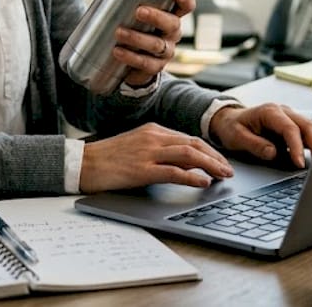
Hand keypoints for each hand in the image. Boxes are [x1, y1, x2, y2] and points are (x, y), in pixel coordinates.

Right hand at [79, 122, 233, 191]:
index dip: (209, 151)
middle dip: (215, 157)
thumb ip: (159, 150)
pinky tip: (203, 182)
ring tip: (223, 175)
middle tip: (229, 170)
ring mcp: (148, 152)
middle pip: (194, 143)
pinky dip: (192, 176)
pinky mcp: (142, 169)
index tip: (220, 161)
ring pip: (189, 154)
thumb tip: (185, 163)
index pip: (189, 138)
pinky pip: (173, 171)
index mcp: (153, 130)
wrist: (83, 163)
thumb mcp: (137, 146)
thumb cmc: (108, 158)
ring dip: (211, 165)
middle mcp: (153, 137)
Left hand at [111, 0, 196, 86]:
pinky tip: (117, 51)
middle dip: (156, 17)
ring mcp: (165, 51)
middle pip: (172, 24)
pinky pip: (146, 63)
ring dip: (137, 38)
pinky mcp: (154, 67)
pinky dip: (130, 57)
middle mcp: (172, 33)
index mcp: (170, 14)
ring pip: (157, 45)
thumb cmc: (134, 25)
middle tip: (138, 11)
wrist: (129, 59)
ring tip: (118, 32)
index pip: (186, 6)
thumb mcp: (130, 5)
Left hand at [208, 103, 311, 168]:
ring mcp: (292, 117)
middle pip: (308, 126)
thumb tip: (273, 153)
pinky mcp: (296, 125)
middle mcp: (284, 112)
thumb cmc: (233, 127)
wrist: (231, 119)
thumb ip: (255, 145)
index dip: (297, 146)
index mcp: (269, 112)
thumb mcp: (236, 137)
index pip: (290, 128)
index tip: (299, 163)